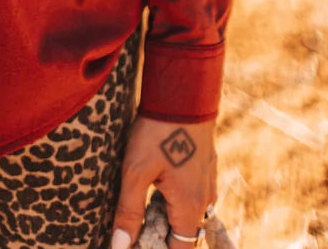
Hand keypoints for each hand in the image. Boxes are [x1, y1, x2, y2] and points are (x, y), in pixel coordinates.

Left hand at [110, 114, 216, 248]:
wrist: (183, 93)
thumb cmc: (157, 132)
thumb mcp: (135, 172)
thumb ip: (129, 211)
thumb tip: (120, 246)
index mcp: (190, 206)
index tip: (138, 241)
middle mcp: (205, 199)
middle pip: (185, 232)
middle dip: (162, 234)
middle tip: (136, 223)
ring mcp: (208, 180)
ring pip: (190, 212)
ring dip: (169, 215)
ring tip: (144, 202)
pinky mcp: (205, 165)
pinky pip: (193, 193)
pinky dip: (176, 197)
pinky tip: (158, 182)